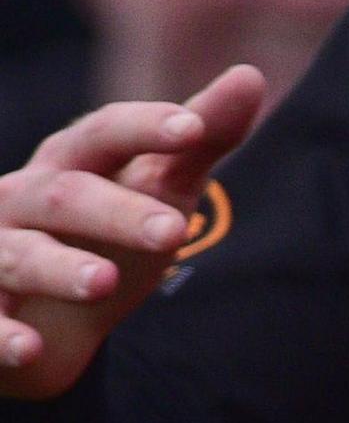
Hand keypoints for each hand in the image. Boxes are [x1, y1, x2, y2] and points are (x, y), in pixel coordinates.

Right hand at [1, 66, 267, 396]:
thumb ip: (201, 138)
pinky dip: (2, 336)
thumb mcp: (158, 186)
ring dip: (58, 269)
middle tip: (172, 233)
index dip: (145, 127)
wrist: (47, 317)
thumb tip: (250, 74)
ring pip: (18, 257)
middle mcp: (21, 200)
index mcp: (70, 161)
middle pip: (65, 196)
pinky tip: (30, 348)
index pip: (105, 132)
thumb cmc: (108, 232)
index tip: (193, 128)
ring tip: (103, 283)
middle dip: (116, 211)